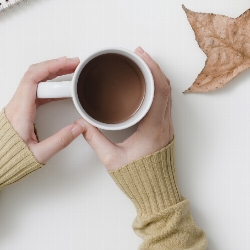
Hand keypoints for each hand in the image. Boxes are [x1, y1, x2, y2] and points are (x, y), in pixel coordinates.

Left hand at [6, 57, 84, 163]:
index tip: (67, 63)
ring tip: (71, 73)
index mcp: (20, 110)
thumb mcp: (38, 154)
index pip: (33, 78)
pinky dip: (48, 86)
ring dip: (52, 74)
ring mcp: (17, 106)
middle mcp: (16, 104)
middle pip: (35, 74)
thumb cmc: (8, 160)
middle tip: (74, 65)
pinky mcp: (19, 110)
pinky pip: (34, 91)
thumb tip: (78, 128)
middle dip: (55, 65)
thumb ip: (60, 141)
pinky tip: (61, 90)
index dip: (51, 66)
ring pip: (34, 81)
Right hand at [76, 47, 172, 170]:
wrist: (157, 195)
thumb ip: (95, 140)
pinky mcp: (164, 131)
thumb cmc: (139, 180)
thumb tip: (82, 124)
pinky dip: (157, 88)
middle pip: (165, 87)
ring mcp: (167, 127)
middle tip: (138, 54)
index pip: (159, 90)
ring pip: (167, 94)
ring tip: (141, 65)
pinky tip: (145, 86)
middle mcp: (164, 124)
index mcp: (154, 127)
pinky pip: (164, 103)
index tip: (140, 56)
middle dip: (153, 67)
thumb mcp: (112, 160)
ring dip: (156, 77)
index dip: (152, 69)